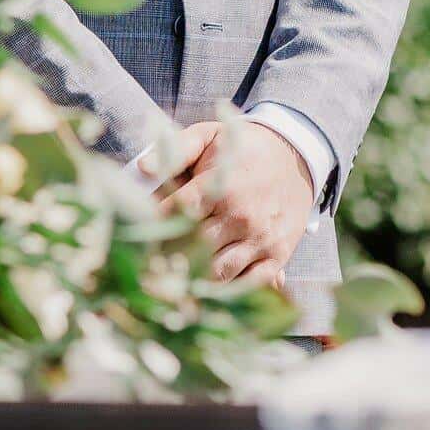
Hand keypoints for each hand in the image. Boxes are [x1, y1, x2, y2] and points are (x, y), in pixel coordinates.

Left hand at [159, 119, 314, 287]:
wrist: (293, 155)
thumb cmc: (241, 148)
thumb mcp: (209, 136)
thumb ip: (176, 150)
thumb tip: (143, 169)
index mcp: (219, 187)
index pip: (177, 215)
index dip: (154, 227)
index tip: (136, 237)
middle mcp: (240, 216)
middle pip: (194, 249)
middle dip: (169, 259)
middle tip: (148, 268)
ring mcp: (260, 238)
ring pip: (219, 272)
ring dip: (195, 280)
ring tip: (172, 285)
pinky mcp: (278, 254)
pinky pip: (252, 283)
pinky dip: (231, 292)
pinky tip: (210, 293)